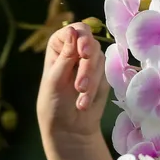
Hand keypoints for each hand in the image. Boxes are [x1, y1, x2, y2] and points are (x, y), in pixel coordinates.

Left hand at [37, 23, 113, 159]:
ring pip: (100, 60)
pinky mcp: (102, 76)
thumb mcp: (54, 81)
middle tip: (80, 86)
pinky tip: (84, 103)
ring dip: (91, 81)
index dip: (81, 38)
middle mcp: (75, 50)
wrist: (69, 129)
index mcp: (59, 46)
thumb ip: (65, 57)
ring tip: (80, 100)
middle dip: (87, 67)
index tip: (82, 53)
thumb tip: (72, 30)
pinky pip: (106, 74)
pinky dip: (96, 90)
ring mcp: (91, 62)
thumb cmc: (54, 104)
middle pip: (90, 44)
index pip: (74, 30)